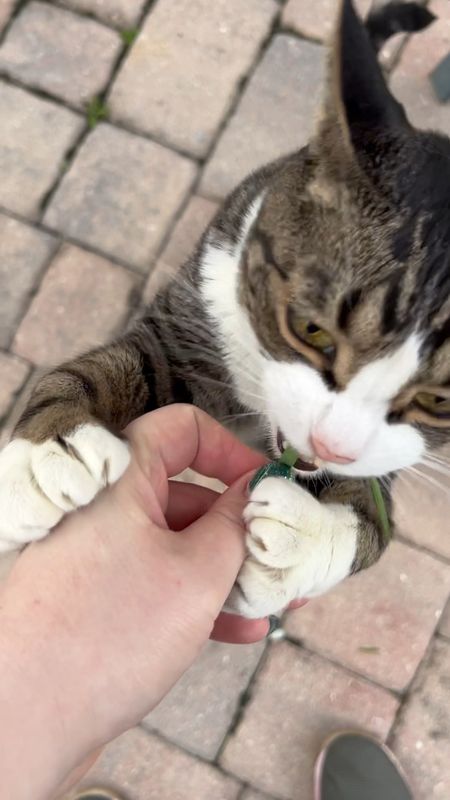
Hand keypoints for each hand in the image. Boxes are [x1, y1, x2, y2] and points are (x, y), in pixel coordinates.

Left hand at [0, 405, 267, 799]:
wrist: (26, 720)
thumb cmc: (108, 633)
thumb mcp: (198, 574)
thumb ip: (239, 524)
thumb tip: (260, 492)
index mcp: (119, 476)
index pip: (183, 429)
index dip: (233, 450)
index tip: (269, 484)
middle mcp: (103, 505)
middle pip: (187, 493)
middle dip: (242, 526)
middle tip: (284, 554)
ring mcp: (97, 552)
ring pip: (176, 543)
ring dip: (228, 570)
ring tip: (274, 600)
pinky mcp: (96, 594)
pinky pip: (156, 579)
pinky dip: (197, 597)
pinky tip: (239, 629)